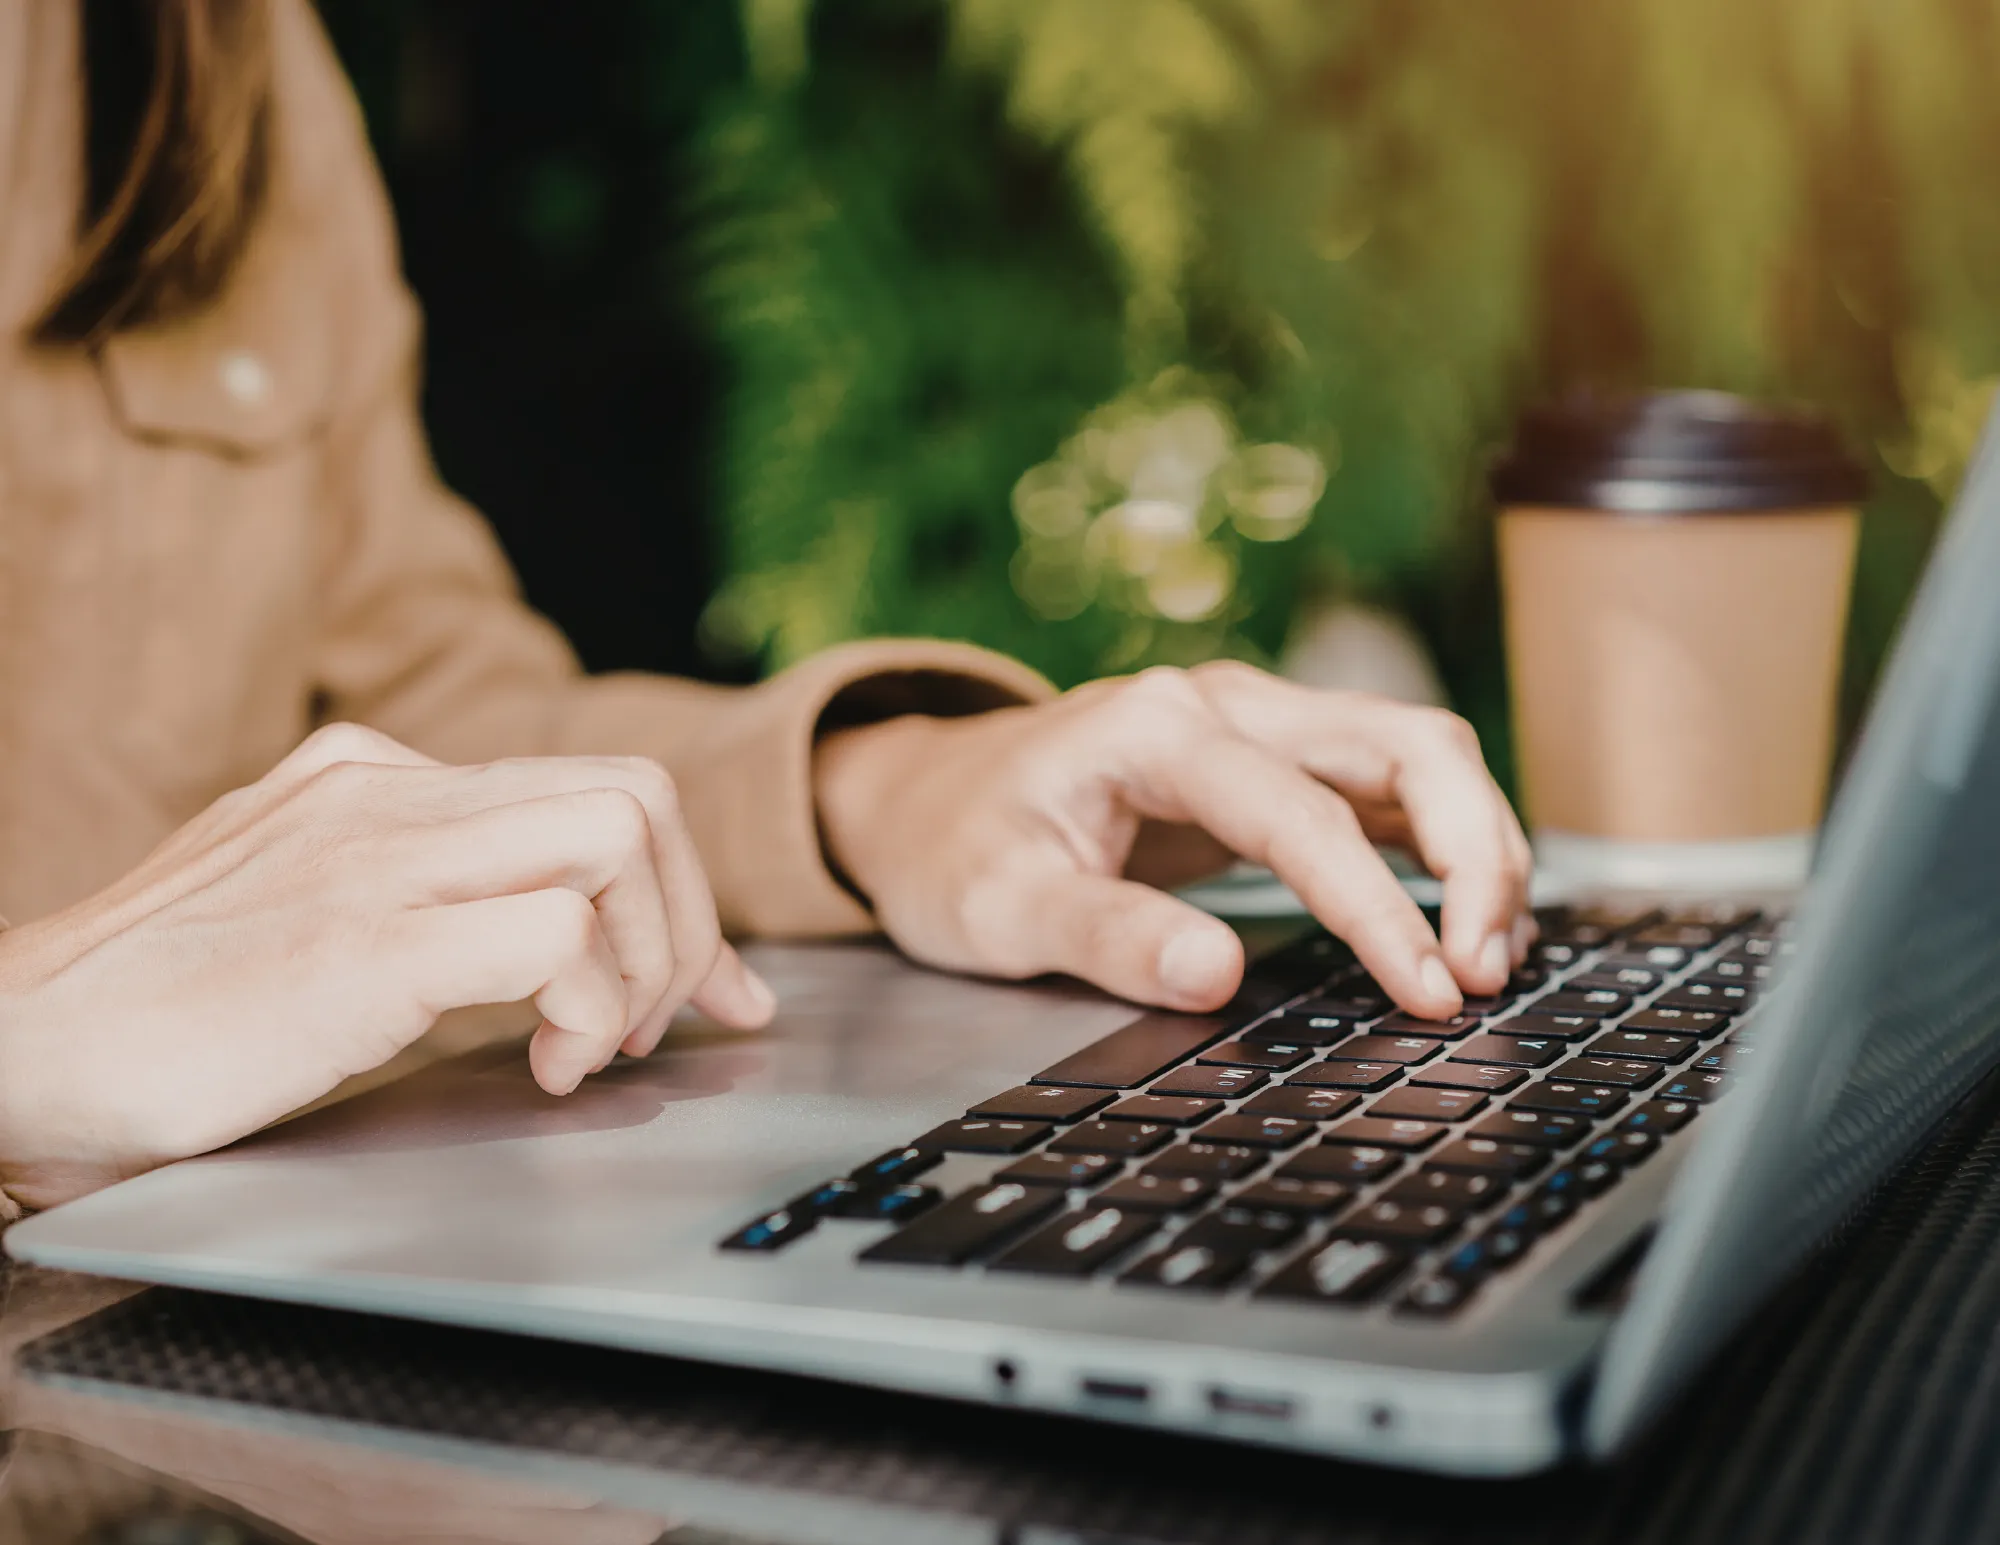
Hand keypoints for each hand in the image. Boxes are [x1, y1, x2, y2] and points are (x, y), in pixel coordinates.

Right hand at [0, 724, 771, 1207]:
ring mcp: (377, 854)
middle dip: (692, 922)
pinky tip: (547, 1069)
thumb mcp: (304, 911)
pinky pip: (556, 936)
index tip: (714, 986)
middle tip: (662, 1025)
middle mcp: (388, 791)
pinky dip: (591, 1010)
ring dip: (652, 957)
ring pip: (620, 835)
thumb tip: (553, 944)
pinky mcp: (364, 939)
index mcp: (376, 778)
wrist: (14, 1051)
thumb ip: (418, 896)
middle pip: (637, 797)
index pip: (591, 792)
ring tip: (599, 1048)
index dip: (682, 896)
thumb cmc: (156, 1012)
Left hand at [814, 662, 1532, 1018]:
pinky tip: (1465, 920)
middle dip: (1475, 851)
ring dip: (1477, 846)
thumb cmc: (956, 850)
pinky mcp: (1274, 759)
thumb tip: (1218, 976)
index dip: (1378, 907)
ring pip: (1417, 753)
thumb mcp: (998, 910)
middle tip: (1487, 972)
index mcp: (1154, 729)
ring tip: (1493, 958)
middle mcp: (1224, 704)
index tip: (1429, 992)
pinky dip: (1446, 845)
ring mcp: (1256, 723)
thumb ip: (1105, 937)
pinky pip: (1392, 785)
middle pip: (1404, 744)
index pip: (1303, 813)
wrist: (927, 798)